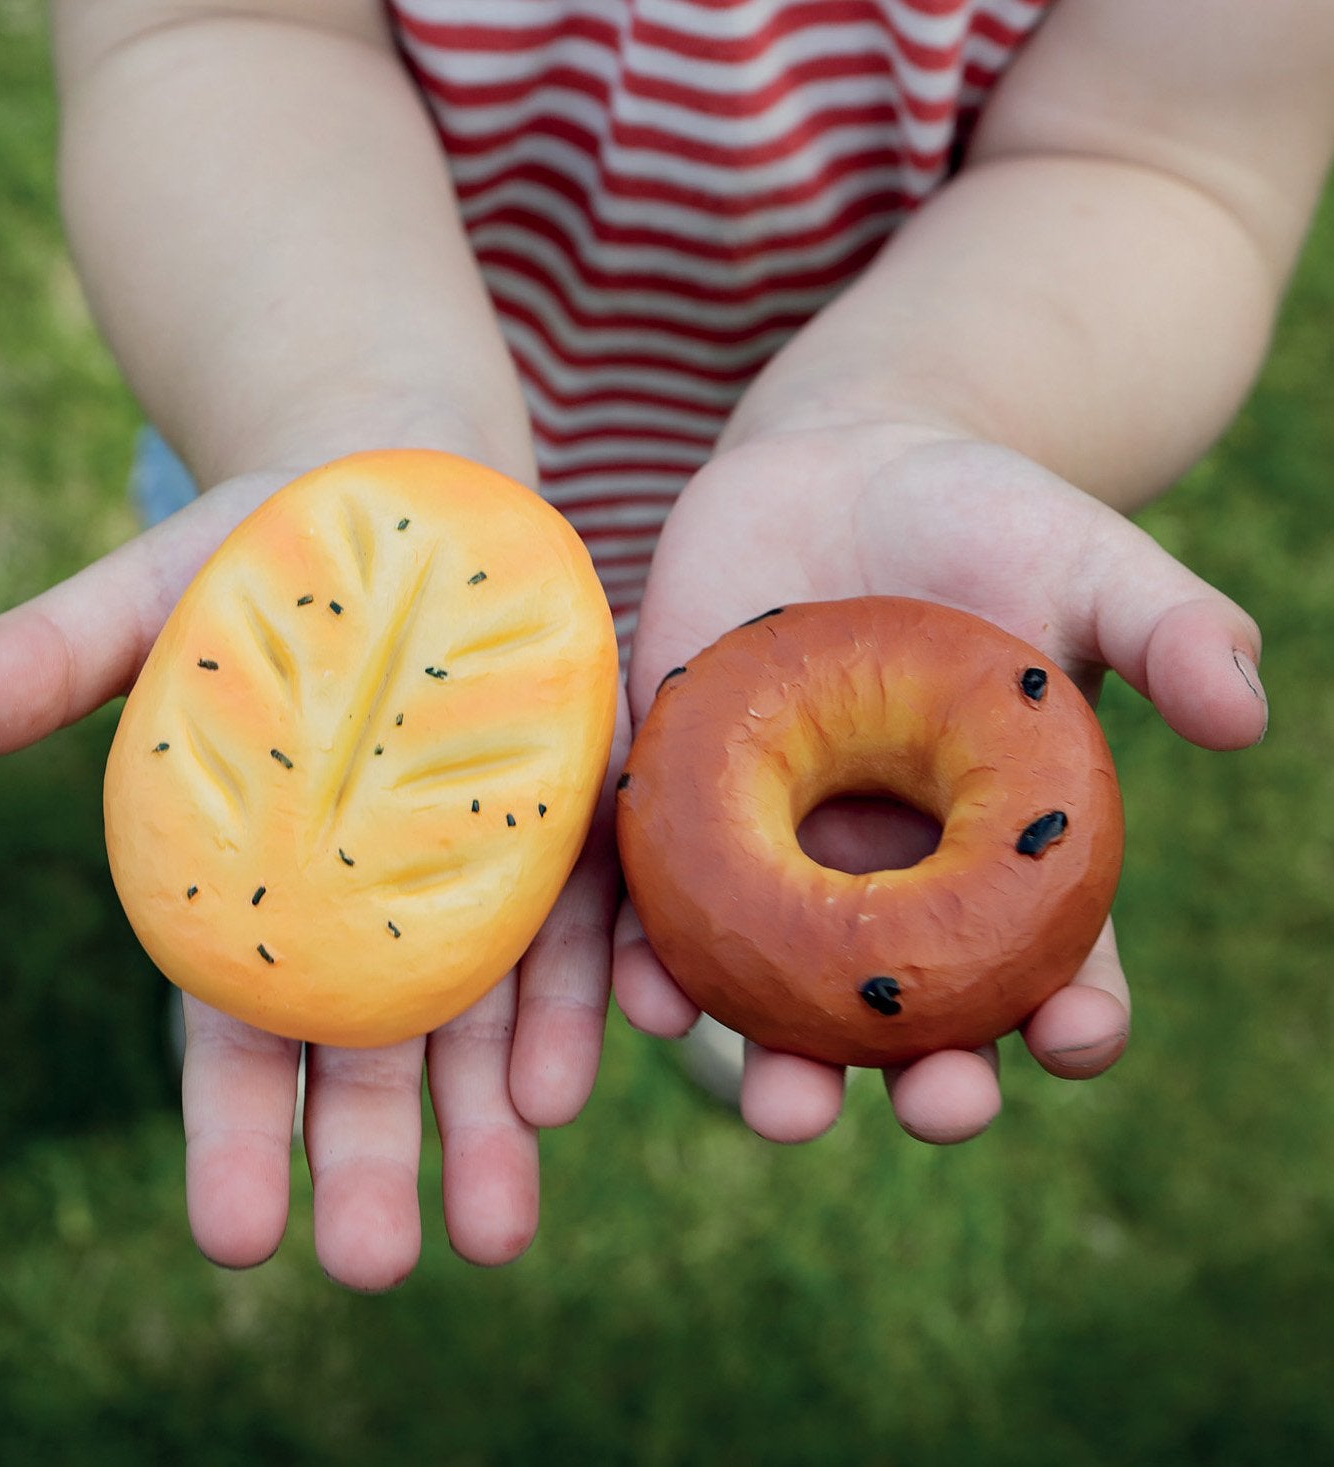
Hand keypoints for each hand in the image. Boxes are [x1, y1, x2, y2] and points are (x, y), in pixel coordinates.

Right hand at [0, 464, 628, 1288]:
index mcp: (263, 887)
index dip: (236, 1131)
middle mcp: (378, 908)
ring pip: (484, 1028)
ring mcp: (482, 877)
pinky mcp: (568, 825)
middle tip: (377, 1264)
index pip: (243, 1035)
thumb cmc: (263, 555)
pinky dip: (580, 1004)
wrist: (409, 505)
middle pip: (373, 1059)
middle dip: (373, 1163)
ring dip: (489, 1129)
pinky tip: (576, 1078)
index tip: (233, 1233)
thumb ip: (68, 652)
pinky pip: (580, 928)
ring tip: (495, 1229)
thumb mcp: (158, 591)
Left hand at [616, 422, 1266, 1145]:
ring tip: (785, 1103)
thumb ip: (1165, 628)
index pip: (1050, 962)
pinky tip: (651, 991)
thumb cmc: (978, 521)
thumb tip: (1243, 711)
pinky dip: (658, 959)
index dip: (1075, 1015)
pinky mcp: (684, 810)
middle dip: (925, 1076)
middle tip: (934, 1105)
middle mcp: (890, 877)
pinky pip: (666, 904)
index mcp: (1001, 850)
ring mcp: (781, 854)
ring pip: (782, 989)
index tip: (1076, 1038)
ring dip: (780, 1059)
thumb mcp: (1081, 560)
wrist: (834, 467)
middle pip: (912, 1012)